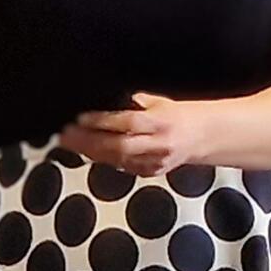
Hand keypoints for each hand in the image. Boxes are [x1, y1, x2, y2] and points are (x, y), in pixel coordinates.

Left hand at [60, 93, 206, 177]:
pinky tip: (88, 152)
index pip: (127, 123)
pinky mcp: (150, 172)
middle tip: (65, 134)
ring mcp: (155, 161)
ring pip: (116, 159)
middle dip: (88, 141)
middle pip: (117, 145)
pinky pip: (122, 166)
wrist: (205, 137)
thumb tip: (111, 98)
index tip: (80, 118)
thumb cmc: (183, 116)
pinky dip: (103, 159)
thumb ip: (138, 102)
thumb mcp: (162, 102)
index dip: (102, 122)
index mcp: (162, 122)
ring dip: (90, 151)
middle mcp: (158, 144)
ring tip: (70, 142)